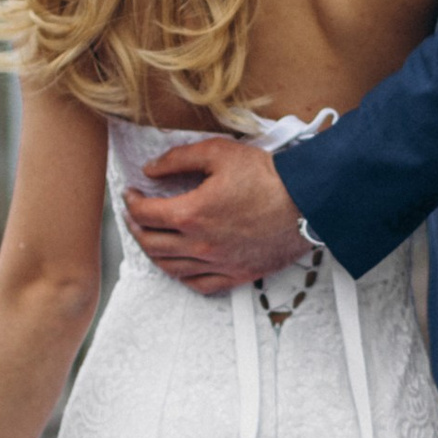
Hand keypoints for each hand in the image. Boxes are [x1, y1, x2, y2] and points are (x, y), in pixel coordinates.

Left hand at [123, 136, 305, 289]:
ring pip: (170, 267)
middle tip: (135, 216)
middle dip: (136, 227)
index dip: (131, 202)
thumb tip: (151, 169)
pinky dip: (182, 275)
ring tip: (152, 238)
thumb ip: (178, 159)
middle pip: (151, 243)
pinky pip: (199, 284)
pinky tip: (180, 264)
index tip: (131, 194)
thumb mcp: (218, 152)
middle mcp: (200, 244)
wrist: (307, 201)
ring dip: (154, 252)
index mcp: (191, 213)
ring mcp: (218, 263)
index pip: (145, 214)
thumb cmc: (267, 176)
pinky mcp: (236, 274)